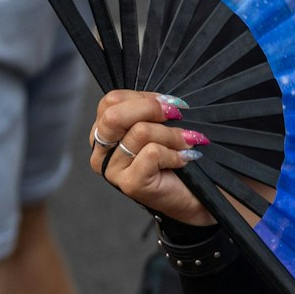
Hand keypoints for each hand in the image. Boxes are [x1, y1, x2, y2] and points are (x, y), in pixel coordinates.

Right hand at [88, 90, 213, 226]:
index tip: (170, 104)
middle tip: (177, 114)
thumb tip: (164, 100)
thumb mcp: (158, 126)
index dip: (143, 97)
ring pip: (139, 132)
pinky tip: (184, 159)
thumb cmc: (175, 158)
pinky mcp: (129, 184)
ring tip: (189, 141)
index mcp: (102, 133)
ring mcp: (112, 170)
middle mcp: (101, 152)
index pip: (112, 101)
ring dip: (172, 134)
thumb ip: (150, 110)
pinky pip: (152, 153)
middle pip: (114, 114)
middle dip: (151, 108)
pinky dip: (174, 152)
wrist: (194, 196)